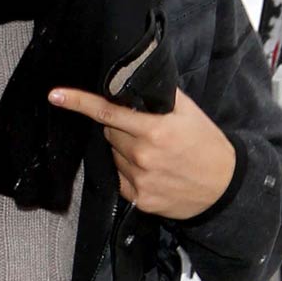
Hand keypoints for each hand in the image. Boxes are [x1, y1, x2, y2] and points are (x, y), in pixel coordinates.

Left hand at [47, 85, 236, 219]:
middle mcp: (143, 156)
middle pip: (109, 133)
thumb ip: (161, 97)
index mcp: (155, 130)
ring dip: (124, 151)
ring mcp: (140, 180)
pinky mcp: (139, 199)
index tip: (56, 95)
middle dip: (120, 128)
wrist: (225, 187)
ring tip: (153, 153)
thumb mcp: (190, 113)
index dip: (79, 102)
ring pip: (113, 156)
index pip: (108, 113)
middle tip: (143, 130)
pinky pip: (120, 179)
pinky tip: (151, 171)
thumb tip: (137, 81)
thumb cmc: (208, 145)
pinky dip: (128, 172)